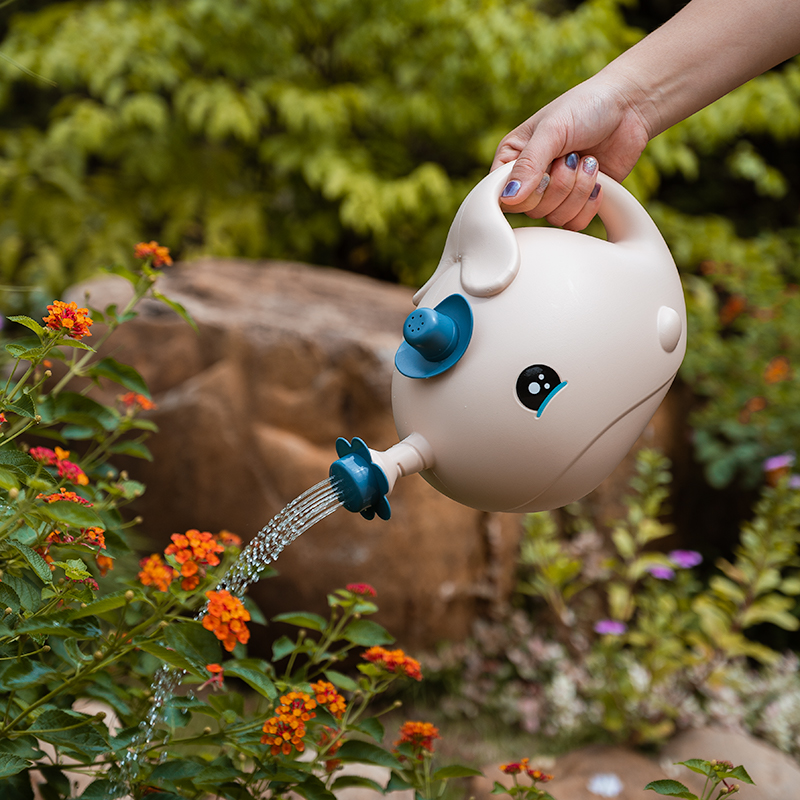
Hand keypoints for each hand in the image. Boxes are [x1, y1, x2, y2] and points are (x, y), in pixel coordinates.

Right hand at [491, 77, 651, 229]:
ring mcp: (554, 193)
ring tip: (588, 162)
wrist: (629, 107)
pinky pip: (574, 223)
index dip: (525, 192)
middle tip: (572, 157)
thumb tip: (508, 198)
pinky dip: (589, 204)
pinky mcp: (578, 203)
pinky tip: (598, 180)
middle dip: (559, 185)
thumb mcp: (552, 130)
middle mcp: (530, 180)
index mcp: (513, 159)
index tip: (544, 172)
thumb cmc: (585, 107)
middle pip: (531, 211)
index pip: (502, 196)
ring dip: (578, 190)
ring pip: (555, 218)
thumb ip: (528, 164)